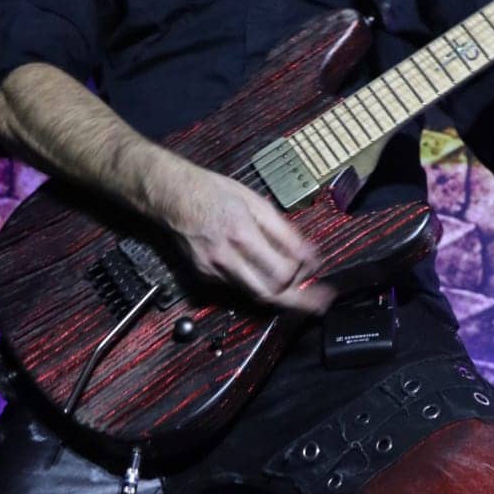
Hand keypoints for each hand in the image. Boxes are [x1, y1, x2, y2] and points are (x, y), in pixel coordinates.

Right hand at [151, 163, 334, 314]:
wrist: (171, 197)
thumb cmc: (213, 192)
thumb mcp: (254, 202)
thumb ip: (283, 231)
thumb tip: (309, 254)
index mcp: (242, 234)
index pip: (281, 270)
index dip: (304, 274)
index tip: (318, 269)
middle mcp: (227, 258)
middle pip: (271, 293)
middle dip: (300, 301)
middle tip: (322, 301)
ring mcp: (214, 271)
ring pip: (256, 295)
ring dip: (282, 296)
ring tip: (305, 299)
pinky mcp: (206, 277)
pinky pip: (239, 287)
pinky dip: (259, 284)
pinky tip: (270, 278)